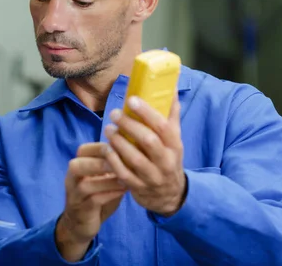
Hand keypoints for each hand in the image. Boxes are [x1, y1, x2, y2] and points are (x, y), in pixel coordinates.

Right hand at [55, 143, 125, 261]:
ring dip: (107, 180)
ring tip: (126, 178)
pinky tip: (123, 191)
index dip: (101, 146)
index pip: (83, 150)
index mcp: (77, 166)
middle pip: (76, 165)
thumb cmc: (96, 195)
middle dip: (100, 161)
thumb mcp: (102, 178)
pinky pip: (94, 200)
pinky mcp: (82, 210)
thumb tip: (133, 149)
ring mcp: (75, 195)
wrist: (80, 223)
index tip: (122, 147)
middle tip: (121, 161)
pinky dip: (109, 194)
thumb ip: (112, 165)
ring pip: (85, 185)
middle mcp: (72, 179)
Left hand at [104, 93, 186, 215]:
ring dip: (118, 142)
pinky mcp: (138, 187)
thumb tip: (169, 87)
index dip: (147, 112)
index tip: (131, 100)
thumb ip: (170, 114)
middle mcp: (166, 161)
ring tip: (108, 129)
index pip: (163, 127)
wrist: (170, 195)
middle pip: (148, 141)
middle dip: (129, 125)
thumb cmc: (168, 158)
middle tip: (114, 114)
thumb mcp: (174, 139)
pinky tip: (106, 149)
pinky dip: (113, 161)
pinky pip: (123, 174)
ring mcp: (152, 176)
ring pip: (134, 158)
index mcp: (175, 145)